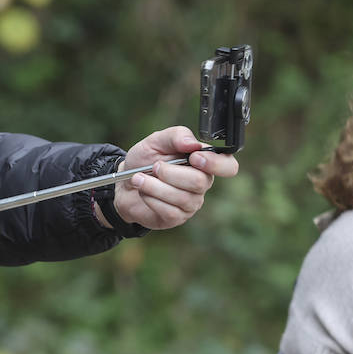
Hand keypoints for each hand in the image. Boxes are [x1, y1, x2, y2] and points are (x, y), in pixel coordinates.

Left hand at [103, 126, 238, 230]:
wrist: (123, 183)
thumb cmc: (144, 161)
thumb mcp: (155, 141)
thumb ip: (175, 136)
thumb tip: (192, 143)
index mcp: (203, 162)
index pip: (228, 166)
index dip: (215, 164)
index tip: (193, 157)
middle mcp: (202, 183)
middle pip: (200, 182)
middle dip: (170, 173)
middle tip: (154, 166)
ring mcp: (191, 202)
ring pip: (183, 198)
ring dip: (154, 186)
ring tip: (139, 178)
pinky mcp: (177, 217)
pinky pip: (170, 211)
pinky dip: (152, 199)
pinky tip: (143, 192)